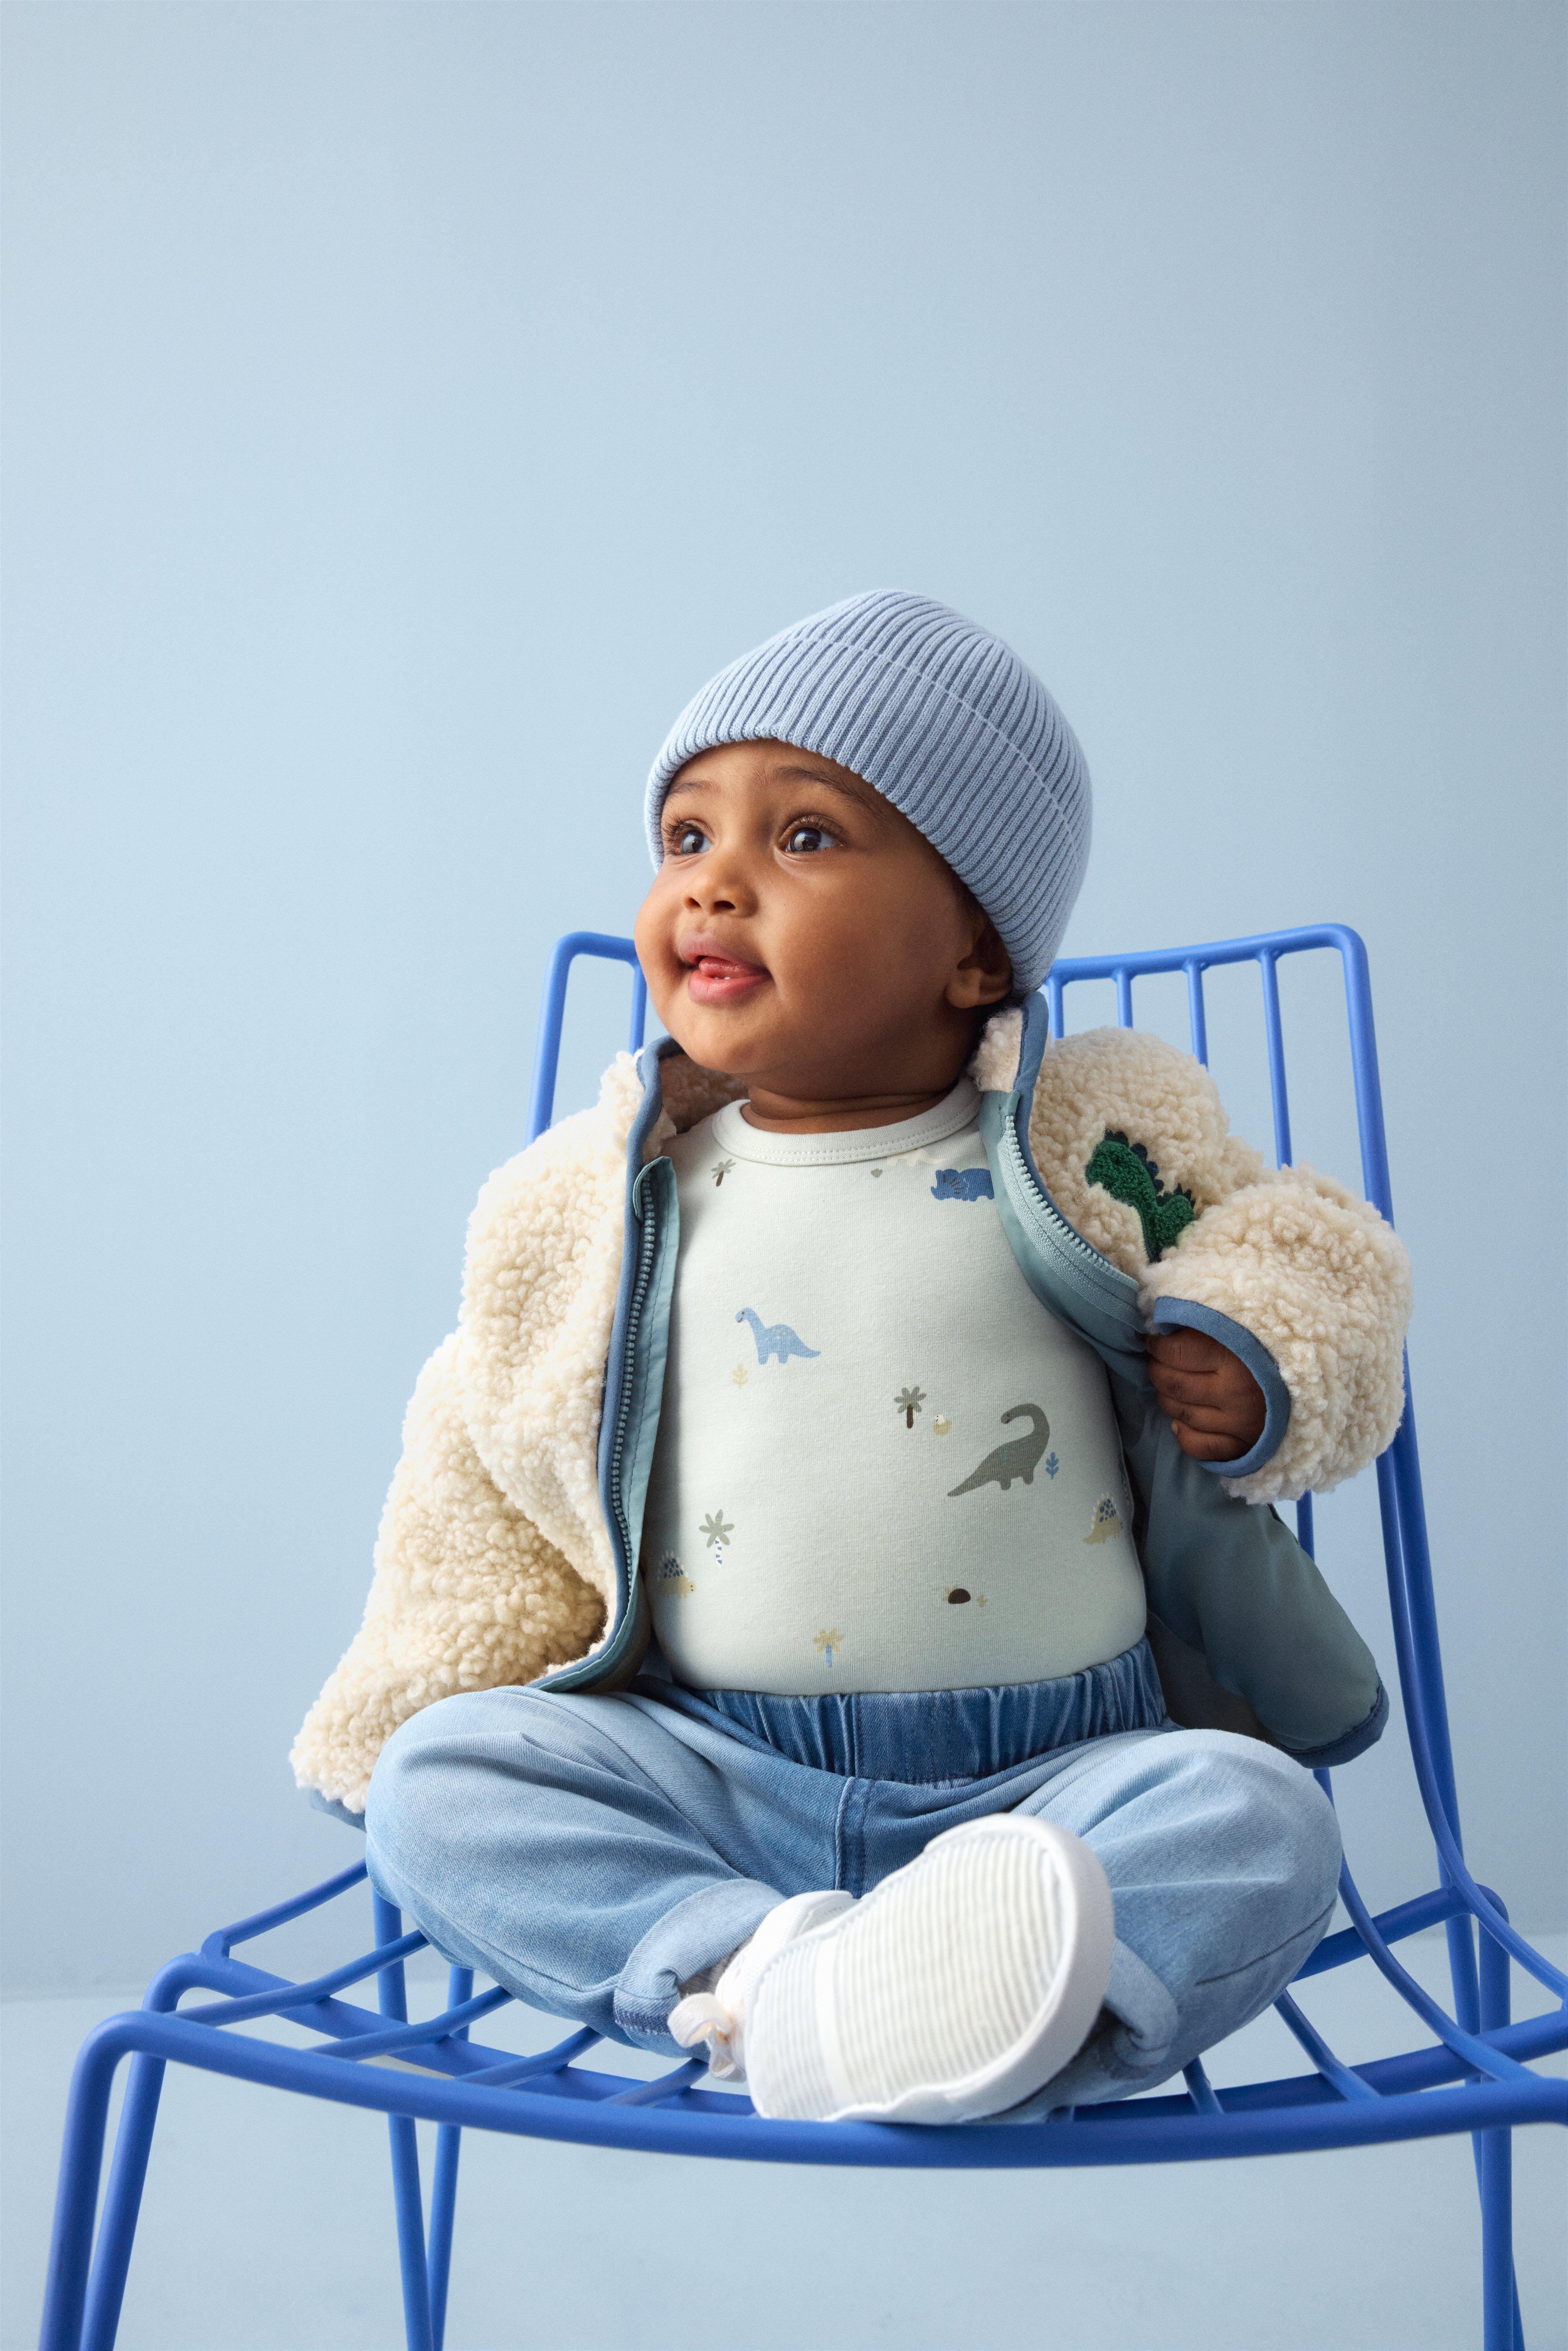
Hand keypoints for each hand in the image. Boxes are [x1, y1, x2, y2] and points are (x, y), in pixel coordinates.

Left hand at [1145, 1327, 1265, 1463]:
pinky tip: (1180, 1421)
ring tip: (1171, 1387)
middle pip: (1175, 1385)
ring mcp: (1240, 1423)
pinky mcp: (1244, 1446)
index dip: (1159, 1345)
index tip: (1156, 1342)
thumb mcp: (1246, 1323)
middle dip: (1158, 1371)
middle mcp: (1236, 1392)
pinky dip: (1183, 1434)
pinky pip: (1199, 1446)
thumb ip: (1210, 1320)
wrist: (1316, 1379)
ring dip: (1167, 1400)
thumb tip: (1166, 1323)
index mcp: (1236, 1355)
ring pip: (1182, 1414)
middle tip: (1159, 1363)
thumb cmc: (1276, 1346)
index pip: (1177, 1351)